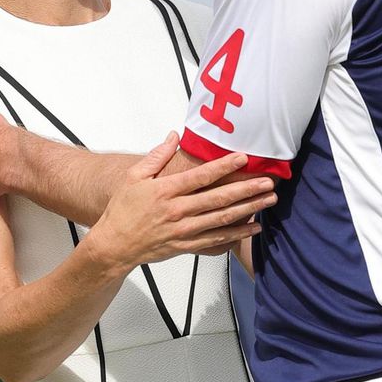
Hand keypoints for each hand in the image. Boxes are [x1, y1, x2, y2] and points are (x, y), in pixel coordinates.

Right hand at [87, 133, 276, 272]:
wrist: (114, 245)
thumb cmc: (122, 211)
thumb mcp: (134, 177)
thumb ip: (157, 156)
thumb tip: (173, 136)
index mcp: (165, 191)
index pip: (201, 176)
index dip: (224, 166)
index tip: (242, 158)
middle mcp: (177, 211)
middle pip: (219, 198)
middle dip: (246, 189)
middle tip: (267, 182)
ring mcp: (183, 230)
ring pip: (222, 219)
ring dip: (248, 209)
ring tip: (267, 201)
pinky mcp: (186, 245)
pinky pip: (216, 241)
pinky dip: (237, 235)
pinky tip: (252, 228)